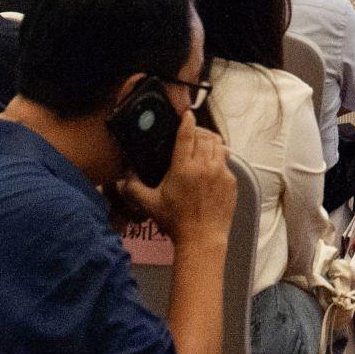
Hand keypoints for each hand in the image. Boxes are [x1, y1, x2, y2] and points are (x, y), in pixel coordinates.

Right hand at [117, 112, 235, 245]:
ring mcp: (220, 173)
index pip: (186, 135)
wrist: (202, 239)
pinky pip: (226, 162)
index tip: (187, 115)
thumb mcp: (150, 204)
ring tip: (203, 145)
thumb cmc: (176, 222)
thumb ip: (133, 189)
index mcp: (183, 168)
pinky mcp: (231, 182)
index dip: (186, 121)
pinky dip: (219, 159)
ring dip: (210, 142)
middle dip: (198, 132)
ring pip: (218, 145)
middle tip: (192, 134)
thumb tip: (123, 178)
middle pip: (204, 136)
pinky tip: (212, 165)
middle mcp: (204, 166)